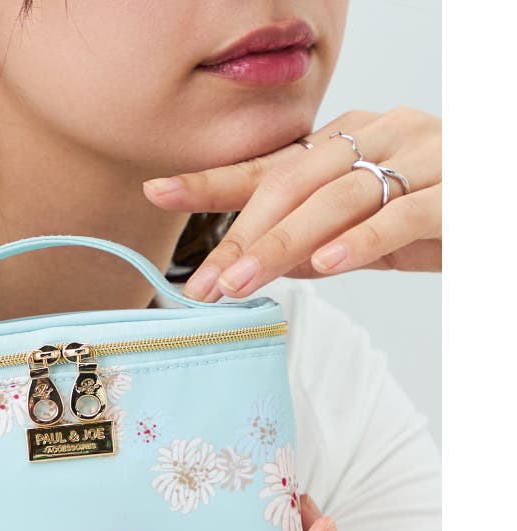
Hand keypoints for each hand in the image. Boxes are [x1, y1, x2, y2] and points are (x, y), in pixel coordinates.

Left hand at [142, 108, 440, 301]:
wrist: (506, 212)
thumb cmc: (435, 214)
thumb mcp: (362, 229)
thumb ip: (313, 240)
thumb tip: (258, 262)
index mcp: (349, 142)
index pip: (269, 165)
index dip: (212, 181)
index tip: (159, 191)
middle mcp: (379, 137)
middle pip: (295, 184)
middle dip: (244, 235)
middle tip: (208, 281)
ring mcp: (420, 157)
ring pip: (337, 198)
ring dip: (284, 244)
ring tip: (244, 281)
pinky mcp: (457, 191)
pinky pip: (399, 215)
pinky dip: (360, 241)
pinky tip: (324, 265)